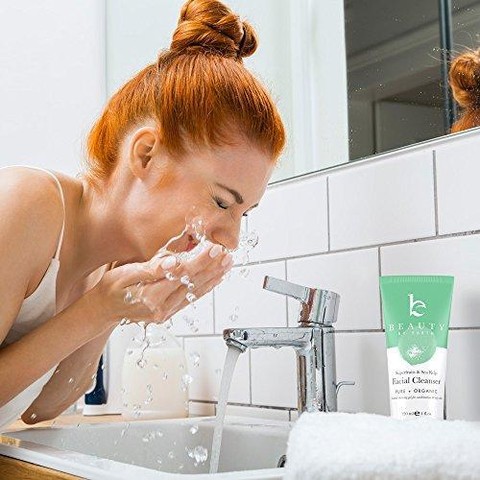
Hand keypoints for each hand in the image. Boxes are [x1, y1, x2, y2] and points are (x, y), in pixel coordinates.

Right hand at [86, 243, 232, 327]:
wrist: (103, 309)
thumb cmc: (110, 288)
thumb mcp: (124, 274)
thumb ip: (150, 268)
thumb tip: (173, 261)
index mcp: (149, 296)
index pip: (182, 275)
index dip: (200, 260)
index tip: (213, 248)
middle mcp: (161, 307)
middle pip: (192, 284)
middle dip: (212, 267)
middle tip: (226, 253)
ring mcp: (166, 312)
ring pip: (195, 292)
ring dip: (213, 277)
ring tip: (227, 264)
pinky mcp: (168, 312)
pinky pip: (191, 298)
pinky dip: (205, 287)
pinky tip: (215, 278)